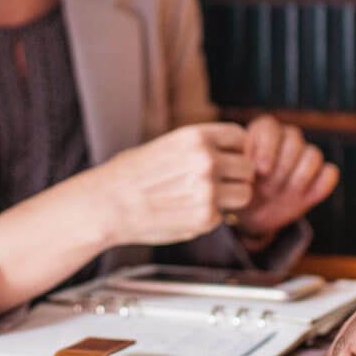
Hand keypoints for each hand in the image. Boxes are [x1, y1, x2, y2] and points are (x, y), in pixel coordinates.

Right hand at [85, 123, 252, 246]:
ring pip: (245, 194)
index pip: (239, 137)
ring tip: (204, 199)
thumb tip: (231, 153)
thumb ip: (200, 148)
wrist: (108, 204)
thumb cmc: (130, 174)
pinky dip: (210, 217)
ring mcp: (208, 191)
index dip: (235, 149)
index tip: (227, 158)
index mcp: (196, 137)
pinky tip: (185, 212)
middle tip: (217, 184)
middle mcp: (207, 161)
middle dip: (236, 177)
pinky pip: (223, 217)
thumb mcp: (168, 144)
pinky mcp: (205, 218)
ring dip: (230, 199)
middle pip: (247, 168)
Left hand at [233, 115, 339, 248]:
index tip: (260, 170)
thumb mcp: (231, 177)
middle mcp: (286, 138)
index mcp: (262, 131)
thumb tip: (249, 165)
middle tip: (267, 188)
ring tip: (281, 194)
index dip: (267, 148)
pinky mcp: (319, 177)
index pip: (270, 127)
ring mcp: (304, 157)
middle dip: (281, 168)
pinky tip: (302, 197)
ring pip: (313, 155)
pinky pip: (329, 173)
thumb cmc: (238, 189)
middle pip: (294, 141)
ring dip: (298, 178)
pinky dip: (319, 185)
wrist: (251, 213)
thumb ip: (238, 165)